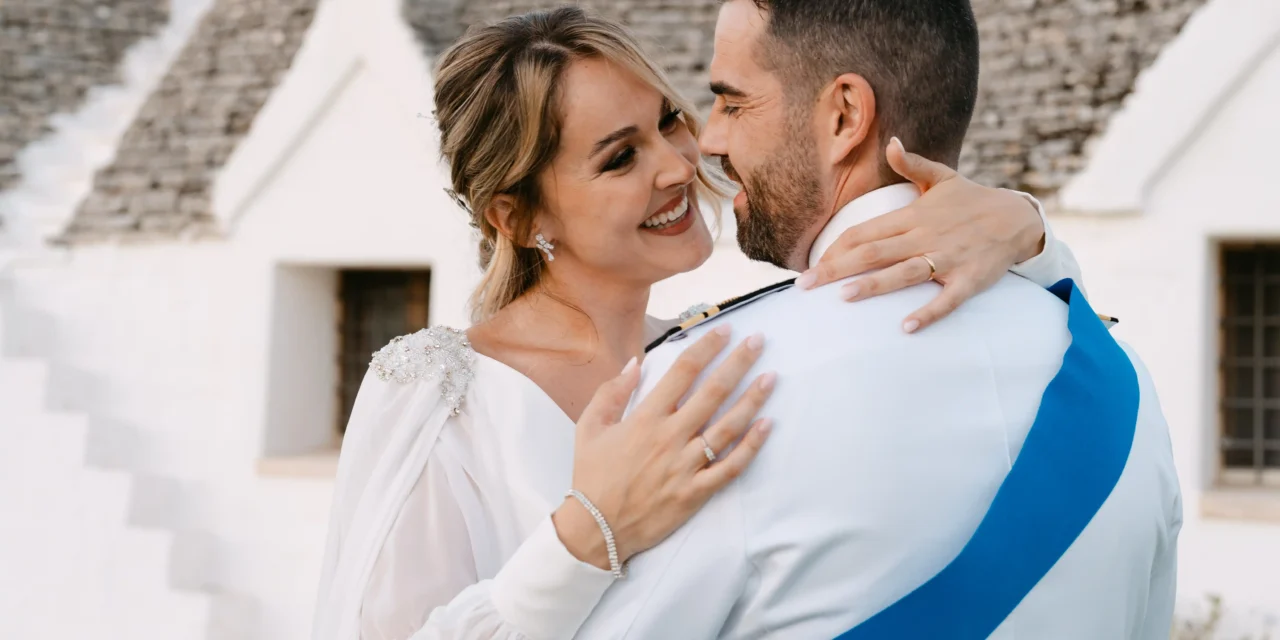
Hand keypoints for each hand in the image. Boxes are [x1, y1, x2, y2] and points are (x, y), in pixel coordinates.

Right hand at [552, 326, 775, 569]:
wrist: (597, 529)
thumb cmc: (592, 476)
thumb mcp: (589, 427)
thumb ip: (612, 392)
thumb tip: (636, 363)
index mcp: (645, 418)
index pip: (683, 372)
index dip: (707, 347)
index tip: (726, 331)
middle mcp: (669, 437)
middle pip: (713, 392)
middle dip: (738, 363)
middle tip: (758, 342)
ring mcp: (685, 466)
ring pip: (727, 427)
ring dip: (752, 400)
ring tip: (771, 378)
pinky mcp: (696, 492)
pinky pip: (730, 467)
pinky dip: (751, 446)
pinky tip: (767, 426)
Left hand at [796, 137, 1045, 332]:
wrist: (1019, 218)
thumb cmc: (973, 201)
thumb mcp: (942, 178)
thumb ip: (912, 164)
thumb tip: (890, 142)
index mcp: (913, 215)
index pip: (865, 231)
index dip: (836, 247)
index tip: (811, 264)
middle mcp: (926, 236)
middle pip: (874, 252)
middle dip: (837, 269)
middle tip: (805, 286)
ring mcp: (948, 258)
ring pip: (904, 273)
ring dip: (875, 285)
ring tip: (844, 297)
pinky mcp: (969, 279)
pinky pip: (947, 299)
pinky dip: (928, 312)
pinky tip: (907, 327)